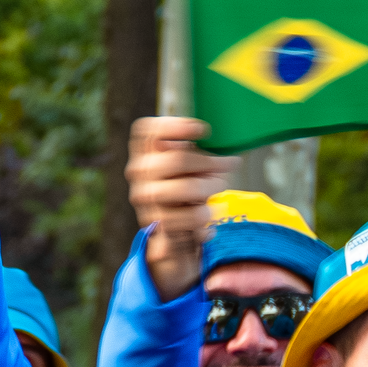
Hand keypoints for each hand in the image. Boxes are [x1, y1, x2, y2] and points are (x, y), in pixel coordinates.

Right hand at [127, 117, 233, 300]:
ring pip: (186, 188)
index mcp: (143, 153)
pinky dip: (203, 219)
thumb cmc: (185, 192)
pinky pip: (188, 219)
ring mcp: (146, 199)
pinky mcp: (157, 225)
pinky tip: (209, 227)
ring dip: (210, 189)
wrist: (173, 240)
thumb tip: (223, 152)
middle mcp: (138, 173)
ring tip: (220, 192)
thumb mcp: (188, 170)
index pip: (147, 131)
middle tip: (229, 165)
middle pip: (178, 159)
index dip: (175, 126)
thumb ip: (196, 153)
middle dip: (209, 163)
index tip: (204, 130)